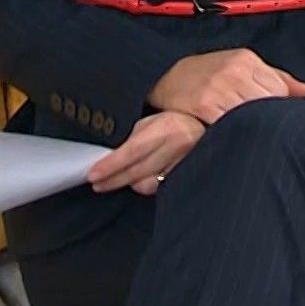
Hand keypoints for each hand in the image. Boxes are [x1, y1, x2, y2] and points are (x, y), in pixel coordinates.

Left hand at [86, 111, 204, 195]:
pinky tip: (137, 181)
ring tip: (115, 179)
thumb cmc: (178, 117)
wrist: (211, 125)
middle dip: (112, 179)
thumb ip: (134, 133)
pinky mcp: (187, 176)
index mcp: (166, 128)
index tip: (93, 174)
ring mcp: (183, 165)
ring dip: (129, 183)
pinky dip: (146, 185)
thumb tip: (108, 150)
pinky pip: (160, 187)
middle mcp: (177, 148)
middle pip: (137, 171)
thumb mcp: (154, 117)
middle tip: (96, 183)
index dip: (110, 165)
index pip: (132, 151)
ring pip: (148, 184)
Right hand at [148, 48, 304, 124]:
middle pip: (269, 103)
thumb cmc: (207, 73)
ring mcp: (219, 89)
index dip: (279, 107)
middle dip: (267, 117)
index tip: (271, 115)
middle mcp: (235, 71)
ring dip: (251, 126)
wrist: (164, 76)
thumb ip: (276, 78)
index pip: (280, 89)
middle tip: (258, 127)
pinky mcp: (205, 106)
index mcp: (247, 60)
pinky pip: (230, 125)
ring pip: (252, 115)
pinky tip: (230, 134)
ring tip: (244, 132)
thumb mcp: (242, 65)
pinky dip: (233, 132)